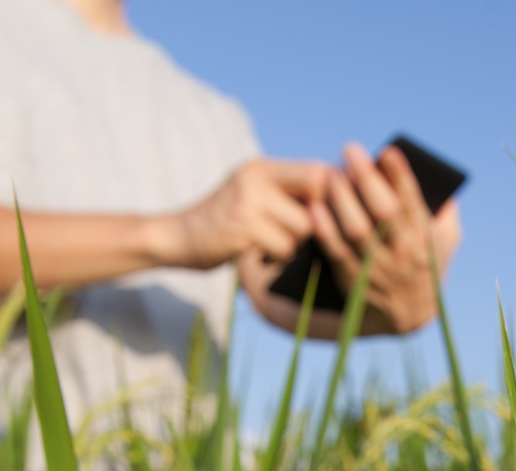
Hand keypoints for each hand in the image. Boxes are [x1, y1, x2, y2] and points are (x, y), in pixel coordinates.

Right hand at [156, 158, 331, 269]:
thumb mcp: (253, 196)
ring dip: (295, 243)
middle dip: (318, 219)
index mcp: (263, 168)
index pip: (318, 171)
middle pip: (319, 194)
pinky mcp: (243, 226)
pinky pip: (285, 247)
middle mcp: (257, 177)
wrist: (176, 238)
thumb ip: (287, 193)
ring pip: (305, 226)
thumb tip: (340, 197)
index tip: (330, 215)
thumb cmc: (223, 224)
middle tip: (301, 233)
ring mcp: (249, 200)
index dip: (333, 194)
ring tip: (271, 244)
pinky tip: (258, 254)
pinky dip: (277, 257)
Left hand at [308, 143, 462, 334]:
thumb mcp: (446, 241)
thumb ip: (445, 210)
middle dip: (366, 178)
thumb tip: (440, 178)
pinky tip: (315, 208)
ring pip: (358, 230)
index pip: (413, 201)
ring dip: (342, 199)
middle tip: (350, 150)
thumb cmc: (425, 265)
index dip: (400, 175)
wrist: (408, 317)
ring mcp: (379, 269)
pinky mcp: (354, 281)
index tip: (388, 151)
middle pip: (384, 211)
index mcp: (425, 238)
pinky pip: (337, 253)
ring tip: (330, 174)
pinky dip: (325, 230)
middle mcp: (404, 253)